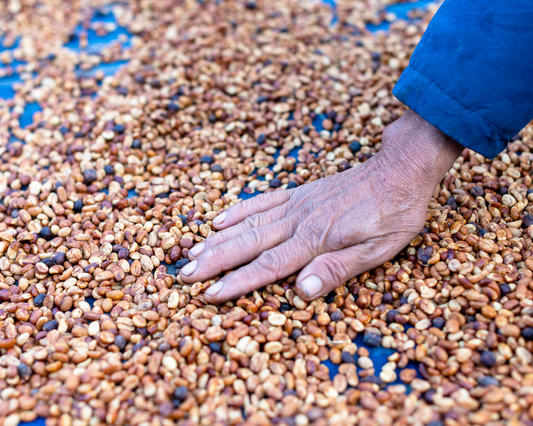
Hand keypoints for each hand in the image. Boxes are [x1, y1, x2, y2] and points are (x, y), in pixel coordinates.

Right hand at [180, 109, 463, 302]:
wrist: (400, 170)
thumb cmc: (393, 215)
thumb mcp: (377, 250)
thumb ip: (337, 269)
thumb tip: (302, 291)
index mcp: (315, 240)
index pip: (267, 266)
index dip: (236, 282)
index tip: (208, 294)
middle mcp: (298, 222)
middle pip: (248, 244)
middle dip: (214, 261)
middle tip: (183, 274)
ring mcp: (297, 205)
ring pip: (248, 224)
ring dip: (219, 239)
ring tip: (192, 250)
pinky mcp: (300, 194)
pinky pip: (263, 201)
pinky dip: (240, 210)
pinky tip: (220, 219)